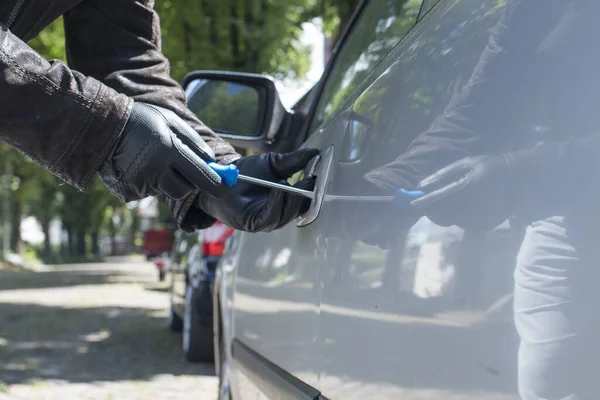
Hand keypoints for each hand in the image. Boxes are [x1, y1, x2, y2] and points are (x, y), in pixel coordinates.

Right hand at [99, 102, 226, 201]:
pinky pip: (146, 193)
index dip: (215, 186)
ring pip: (164, 191)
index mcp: (170, 150)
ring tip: (149, 160)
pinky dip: (145, 183)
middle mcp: (156, 169)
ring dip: (163, 180)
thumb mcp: (170, 121)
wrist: (102, 126)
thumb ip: (193, 141)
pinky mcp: (129, 192)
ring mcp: (141, 183)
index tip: (224, 189)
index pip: (201, 176)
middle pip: (183, 190)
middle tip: (176, 167)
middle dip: (186, 183)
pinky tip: (136, 166)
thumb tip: (211, 160)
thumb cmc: (141, 121)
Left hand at [196, 149, 318, 231]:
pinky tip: (279, 191)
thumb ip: (294, 161)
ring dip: (291, 202)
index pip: (305, 199)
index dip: (313, 189)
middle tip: (311, 182)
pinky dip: (275, 204)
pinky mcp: (252, 224)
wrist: (221, 176)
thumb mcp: (274, 163)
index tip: (319, 176)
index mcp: (287, 201)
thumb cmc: (248, 172)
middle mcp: (279, 213)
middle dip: (305, 197)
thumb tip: (315, 152)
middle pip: (298, 210)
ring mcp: (266, 221)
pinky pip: (268, 218)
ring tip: (295, 187)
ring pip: (285, 216)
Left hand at [411, 155, 513, 229]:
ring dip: (448, 213)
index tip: (412, 203)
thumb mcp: (466, 164)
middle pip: (442, 216)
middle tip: (432, 203)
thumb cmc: (488, 167)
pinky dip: (461, 216)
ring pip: (452, 221)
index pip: (438, 199)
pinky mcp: (484, 226)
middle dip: (434, 210)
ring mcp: (479, 218)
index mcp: (467, 187)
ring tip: (458, 199)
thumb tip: (421, 185)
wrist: (520, 180)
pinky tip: (470, 205)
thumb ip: (442, 175)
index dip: (424, 202)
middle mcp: (472, 206)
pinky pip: (464, 224)